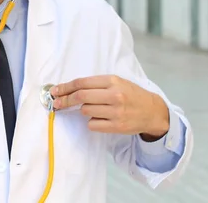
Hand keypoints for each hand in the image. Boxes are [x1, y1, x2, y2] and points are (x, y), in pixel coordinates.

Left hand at [51, 75, 169, 140]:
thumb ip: (96, 84)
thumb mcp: (116, 82)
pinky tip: (101, 118)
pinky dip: (92, 122)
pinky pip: (92, 124)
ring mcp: (116, 112)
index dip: (65, 87)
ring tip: (96, 109)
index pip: (82, 83)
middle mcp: (114, 95)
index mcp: (112, 81)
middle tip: (57, 103)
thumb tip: (69, 89)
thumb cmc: (131, 95)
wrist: (152, 111)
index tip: (55, 90)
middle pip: (80, 97)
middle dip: (65, 100)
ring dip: (84, 110)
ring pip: (85, 111)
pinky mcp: (117, 126)